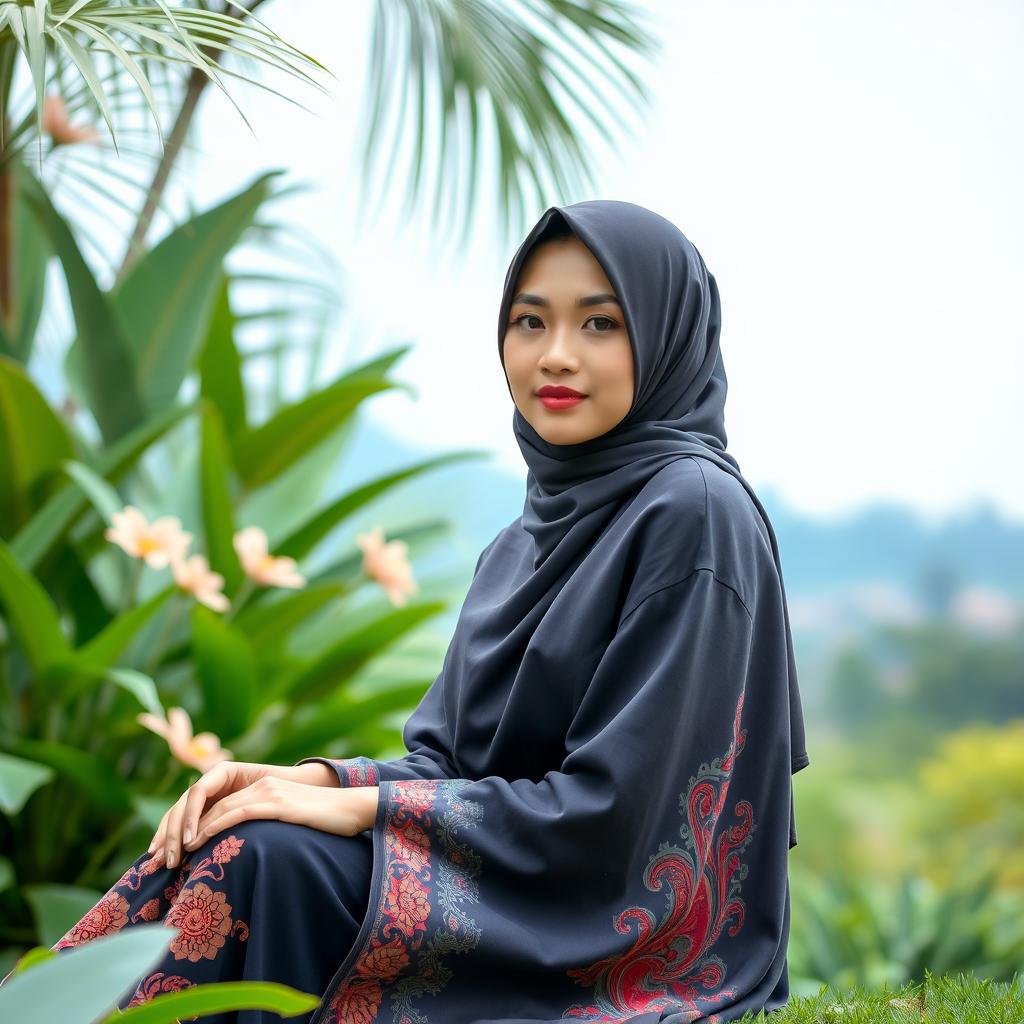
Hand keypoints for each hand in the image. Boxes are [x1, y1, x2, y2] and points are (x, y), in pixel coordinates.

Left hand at [180, 779, 378, 853]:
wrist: (353, 810)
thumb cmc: (323, 822)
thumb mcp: (288, 820)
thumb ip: (264, 825)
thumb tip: (241, 849)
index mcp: (259, 787)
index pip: (212, 803)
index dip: (184, 824)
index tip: (164, 850)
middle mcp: (259, 785)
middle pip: (207, 804)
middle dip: (177, 829)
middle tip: (157, 856)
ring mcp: (267, 792)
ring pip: (216, 809)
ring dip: (189, 832)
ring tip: (171, 855)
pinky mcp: (276, 803)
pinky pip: (236, 812)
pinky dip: (213, 827)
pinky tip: (198, 842)